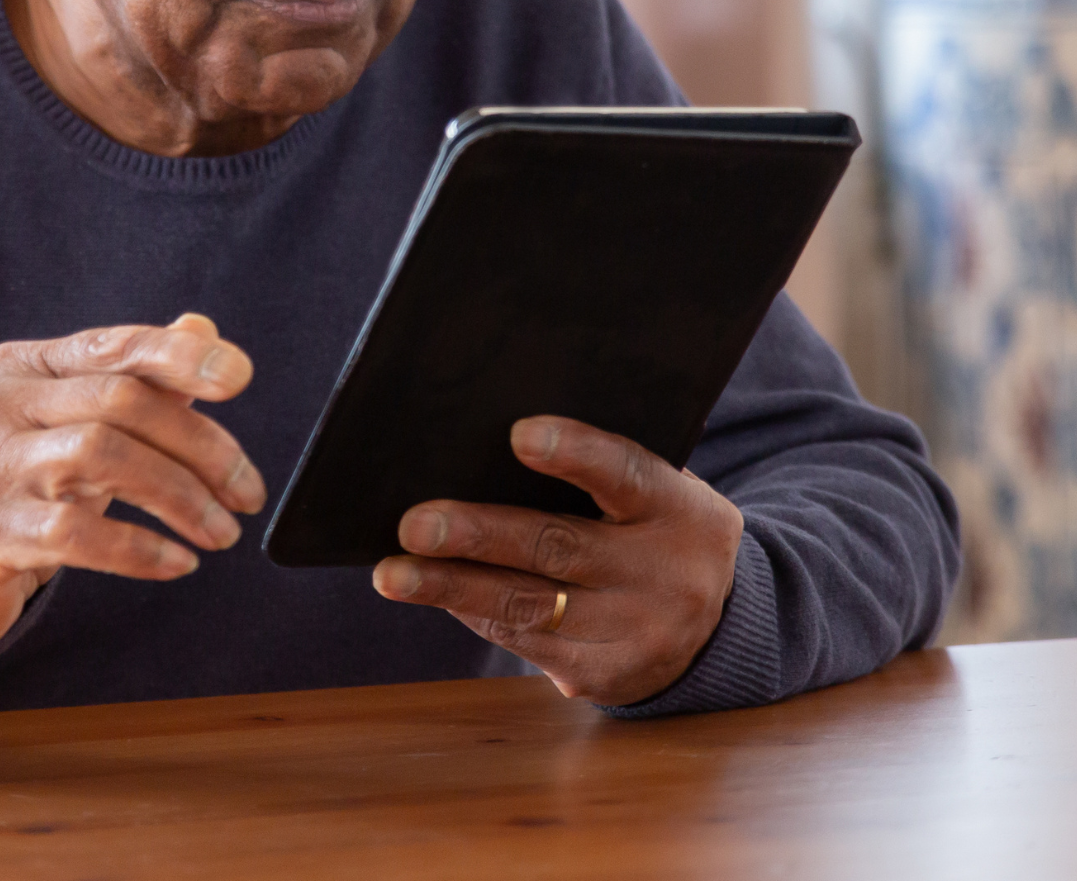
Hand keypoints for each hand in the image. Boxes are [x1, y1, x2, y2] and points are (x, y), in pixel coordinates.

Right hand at [0, 313, 264, 646]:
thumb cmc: (19, 481)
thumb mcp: (70, 422)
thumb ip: (134, 376)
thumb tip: (203, 329)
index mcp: (22, 367)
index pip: (114, 347)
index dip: (180, 356)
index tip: (240, 376)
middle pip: (120, 402)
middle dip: (199, 444)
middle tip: (248, 490)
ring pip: (102, 457)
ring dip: (180, 496)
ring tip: (223, 531)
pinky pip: (77, 533)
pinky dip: (139, 549)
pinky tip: (179, 562)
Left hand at [371, 416, 743, 706]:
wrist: (719, 624)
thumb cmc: (656, 524)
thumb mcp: (656, 488)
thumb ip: (597, 467)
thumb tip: (490, 440)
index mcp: (679, 509)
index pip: (626, 473)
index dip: (575, 453)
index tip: (518, 434)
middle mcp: (664, 575)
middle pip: (560, 548)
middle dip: (481, 535)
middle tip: (416, 523)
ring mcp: (636, 634)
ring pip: (529, 606)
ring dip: (451, 587)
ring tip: (393, 573)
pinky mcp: (603, 676)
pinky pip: (524, 640)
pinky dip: (470, 612)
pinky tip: (428, 591)